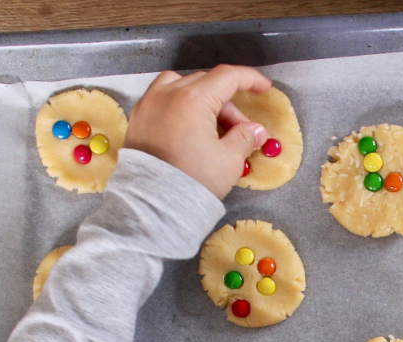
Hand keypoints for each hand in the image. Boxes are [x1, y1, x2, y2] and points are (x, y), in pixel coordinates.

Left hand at [125, 65, 271, 198]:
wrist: (152, 203)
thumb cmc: (193, 181)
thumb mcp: (228, 161)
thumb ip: (245, 138)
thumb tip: (256, 130)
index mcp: (193, 99)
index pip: (227, 77)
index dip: (250, 79)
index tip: (264, 88)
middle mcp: (168, 93)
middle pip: (206, 83)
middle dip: (227, 102)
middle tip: (240, 129)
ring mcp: (149, 103)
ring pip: (181, 85)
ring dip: (201, 97)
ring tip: (211, 124)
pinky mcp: (138, 118)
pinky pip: (162, 98)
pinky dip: (180, 104)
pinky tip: (188, 127)